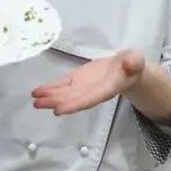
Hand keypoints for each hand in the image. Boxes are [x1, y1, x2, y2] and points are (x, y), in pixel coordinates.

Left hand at [31, 49, 145, 115]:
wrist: (127, 67)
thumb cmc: (133, 64)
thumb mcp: (136, 61)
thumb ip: (133, 62)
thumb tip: (132, 62)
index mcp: (107, 89)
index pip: (89, 99)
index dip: (74, 104)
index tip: (59, 110)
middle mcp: (92, 92)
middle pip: (73, 99)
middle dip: (56, 102)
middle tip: (38, 104)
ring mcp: (83, 86)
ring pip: (64, 94)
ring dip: (49, 97)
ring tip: (34, 100)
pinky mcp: (77, 79)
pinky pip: (62, 85)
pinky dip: (50, 88)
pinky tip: (37, 92)